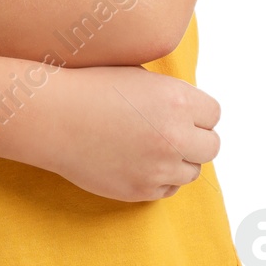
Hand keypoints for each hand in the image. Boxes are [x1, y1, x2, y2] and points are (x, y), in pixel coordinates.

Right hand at [26, 65, 220, 201]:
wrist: (51, 116)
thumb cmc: (89, 87)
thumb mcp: (137, 75)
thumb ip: (171, 93)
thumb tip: (191, 109)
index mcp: (176, 100)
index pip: (213, 113)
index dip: (196, 111)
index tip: (179, 111)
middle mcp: (174, 135)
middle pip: (211, 145)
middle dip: (194, 138)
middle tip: (169, 131)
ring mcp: (159, 166)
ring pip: (192, 170)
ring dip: (178, 159)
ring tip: (149, 146)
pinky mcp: (143, 190)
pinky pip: (169, 188)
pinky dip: (159, 177)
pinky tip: (137, 160)